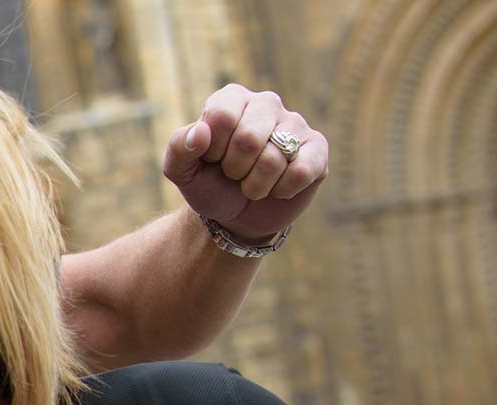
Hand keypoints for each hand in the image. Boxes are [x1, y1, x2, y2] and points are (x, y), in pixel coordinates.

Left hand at [164, 83, 327, 243]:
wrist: (235, 215)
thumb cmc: (208, 184)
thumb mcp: (181, 171)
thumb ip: (179, 147)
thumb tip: (201, 132)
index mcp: (231, 99)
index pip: (222, 117)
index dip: (213, 150)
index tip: (212, 159)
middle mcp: (265, 103)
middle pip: (248, 139)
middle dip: (234, 170)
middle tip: (233, 175)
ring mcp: (295, 124)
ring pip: (274, 159)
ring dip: (255, 186)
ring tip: (252, 184)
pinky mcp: (317, 149)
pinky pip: (302, 171)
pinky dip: (282, 190)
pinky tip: (277, 189)